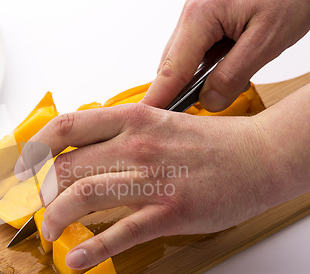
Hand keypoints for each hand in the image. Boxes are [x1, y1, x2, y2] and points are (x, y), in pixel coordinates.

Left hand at [15, 104, 280, 269]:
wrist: (258, 156)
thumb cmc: (210, 142)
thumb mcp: (159, 121)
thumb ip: (121, 132)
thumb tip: (83, 149)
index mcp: (131, 119)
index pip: (64, 128)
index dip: (33, 149)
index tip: (22, 167)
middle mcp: (135, 145)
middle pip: (65, 168)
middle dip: (41, 192)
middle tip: (37, 206)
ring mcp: (151, 179)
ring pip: (82, 196)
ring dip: (56, 218)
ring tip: (50, 232)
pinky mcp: (168, 212)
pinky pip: (119, 233)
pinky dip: (92, 248)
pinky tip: (77, 257)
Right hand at [143, 0, 309, 110]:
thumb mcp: (267, 39)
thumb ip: (234, 75)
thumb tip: (209, 101)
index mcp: (201, 15)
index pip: (172, 70)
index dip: (158, 98)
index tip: (146, 119)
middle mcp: (193, 12)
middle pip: (172, 65)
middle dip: (182, 90)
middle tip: (195, 112)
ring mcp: (198, 14)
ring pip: (184, 58)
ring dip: (197, 78)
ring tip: (224, 85)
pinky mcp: (208, 17)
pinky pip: (197, 49)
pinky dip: (207, 66)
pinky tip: (228, 68)